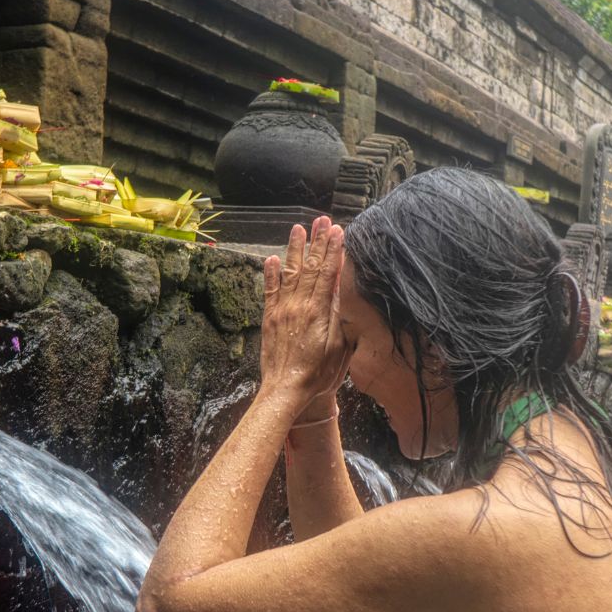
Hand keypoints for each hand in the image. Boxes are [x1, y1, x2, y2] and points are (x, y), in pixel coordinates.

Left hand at [261, 217, 348, 414]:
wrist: (286, 391)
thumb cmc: (318, 375)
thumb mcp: (339, 347)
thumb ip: (339, 316)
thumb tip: (342, 288)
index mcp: (318, 311)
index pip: (328, 273)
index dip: (334, 250)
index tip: (339, 231)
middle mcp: (298, 305)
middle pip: (311, 267)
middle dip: (318, 242)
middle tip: (323, 220)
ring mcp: (282, 310)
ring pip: (290, 273)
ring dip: (295, 249)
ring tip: (299, 228)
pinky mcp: (270, 318)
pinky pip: (270, 290)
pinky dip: (271, 273)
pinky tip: (272, 258)